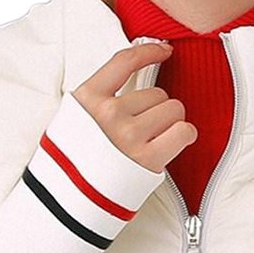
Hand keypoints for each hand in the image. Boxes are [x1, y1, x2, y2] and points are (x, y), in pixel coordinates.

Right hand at [73, 42, 197, 173]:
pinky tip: (174, 142)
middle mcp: (108, 114)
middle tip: (147, 129)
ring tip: (155, 140)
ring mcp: (129, 135)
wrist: (69, 201)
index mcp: (87, 100)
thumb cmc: (75, 165)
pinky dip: (184, 135)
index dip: (150, 51)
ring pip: (173, 109)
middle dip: (157, 108)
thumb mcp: (73, 121)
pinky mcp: (148, 158)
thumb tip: (135, 81)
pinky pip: (184, 132)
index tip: (164, 50)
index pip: (124, 62)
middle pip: (157, 93)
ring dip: (171, 123)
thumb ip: (99, 101)